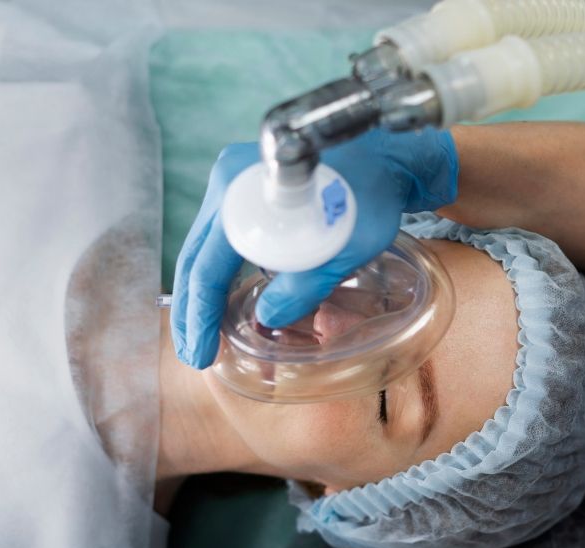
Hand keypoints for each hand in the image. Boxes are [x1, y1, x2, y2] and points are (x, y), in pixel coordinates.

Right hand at [171, 127, 458, 368]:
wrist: (391, 157)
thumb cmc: (371, 197)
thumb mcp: (344, 249)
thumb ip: (304, 287)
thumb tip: (267, 320)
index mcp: (245, 195)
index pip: (207, 266)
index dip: (202, 315)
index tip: (203, 353)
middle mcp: (230, 182)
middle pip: (196, 257)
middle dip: (193, 310)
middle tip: (195, 354)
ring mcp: (237, 182)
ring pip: (205, 247)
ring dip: (203, 292)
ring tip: (205, 335)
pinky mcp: (250, 188)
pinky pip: (223, 236)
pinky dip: (219, 271)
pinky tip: (222, 299)